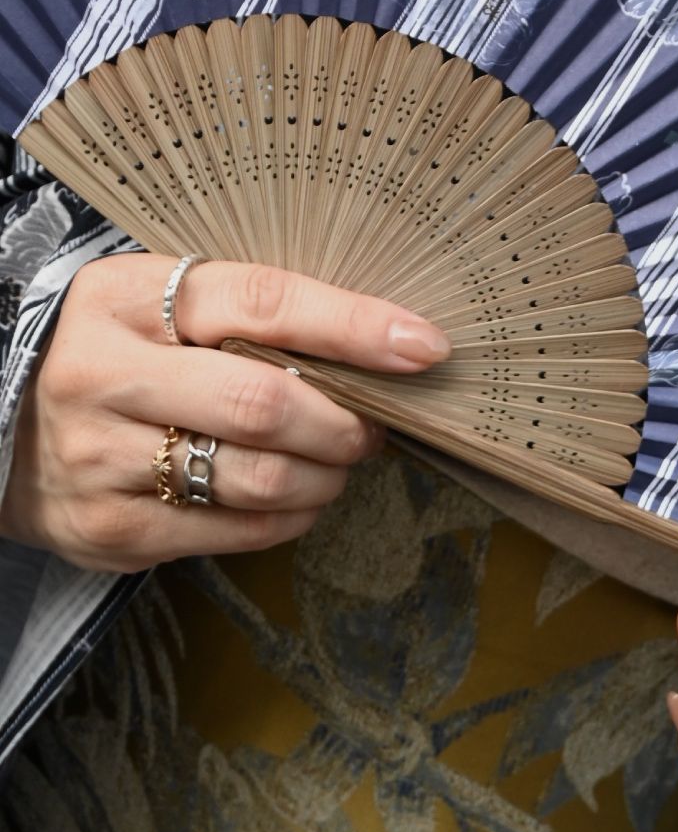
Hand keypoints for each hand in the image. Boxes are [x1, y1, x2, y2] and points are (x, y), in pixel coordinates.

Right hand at [0, 255, 448, 571]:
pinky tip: (294, 497)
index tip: (423, 347)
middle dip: (344, 422)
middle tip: (370, 426)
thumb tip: (382, 342)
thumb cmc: (111, 354)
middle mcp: (104, 376)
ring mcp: (101, 460)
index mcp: (124, 299)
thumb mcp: (156, 304)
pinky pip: (234, 532)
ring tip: (334, 462)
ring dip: (325, 477)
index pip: (261, 303)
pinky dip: (288, 517)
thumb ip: (248, 315)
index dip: (353, 325)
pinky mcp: (109, 529)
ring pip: (258, 479)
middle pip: (265, 404)